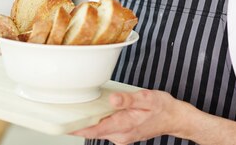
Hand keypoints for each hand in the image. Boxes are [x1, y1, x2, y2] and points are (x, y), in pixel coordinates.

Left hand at [71, 89, 185, 144]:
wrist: (175, 118)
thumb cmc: (162, 107)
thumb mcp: (147, 99)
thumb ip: (128, 99)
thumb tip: (112, 99)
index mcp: (124, 126)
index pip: (94, 130)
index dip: (77, 128)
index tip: (62, 124)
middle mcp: (120, 135)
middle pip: (93, 131)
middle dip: (77, 124)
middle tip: (60, 113)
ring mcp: (121, 136)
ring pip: (98, 130)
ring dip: (86, 122)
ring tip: (72, 110)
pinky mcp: (122, 133)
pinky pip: (105, 128)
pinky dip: (96, 121)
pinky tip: (91, 112)